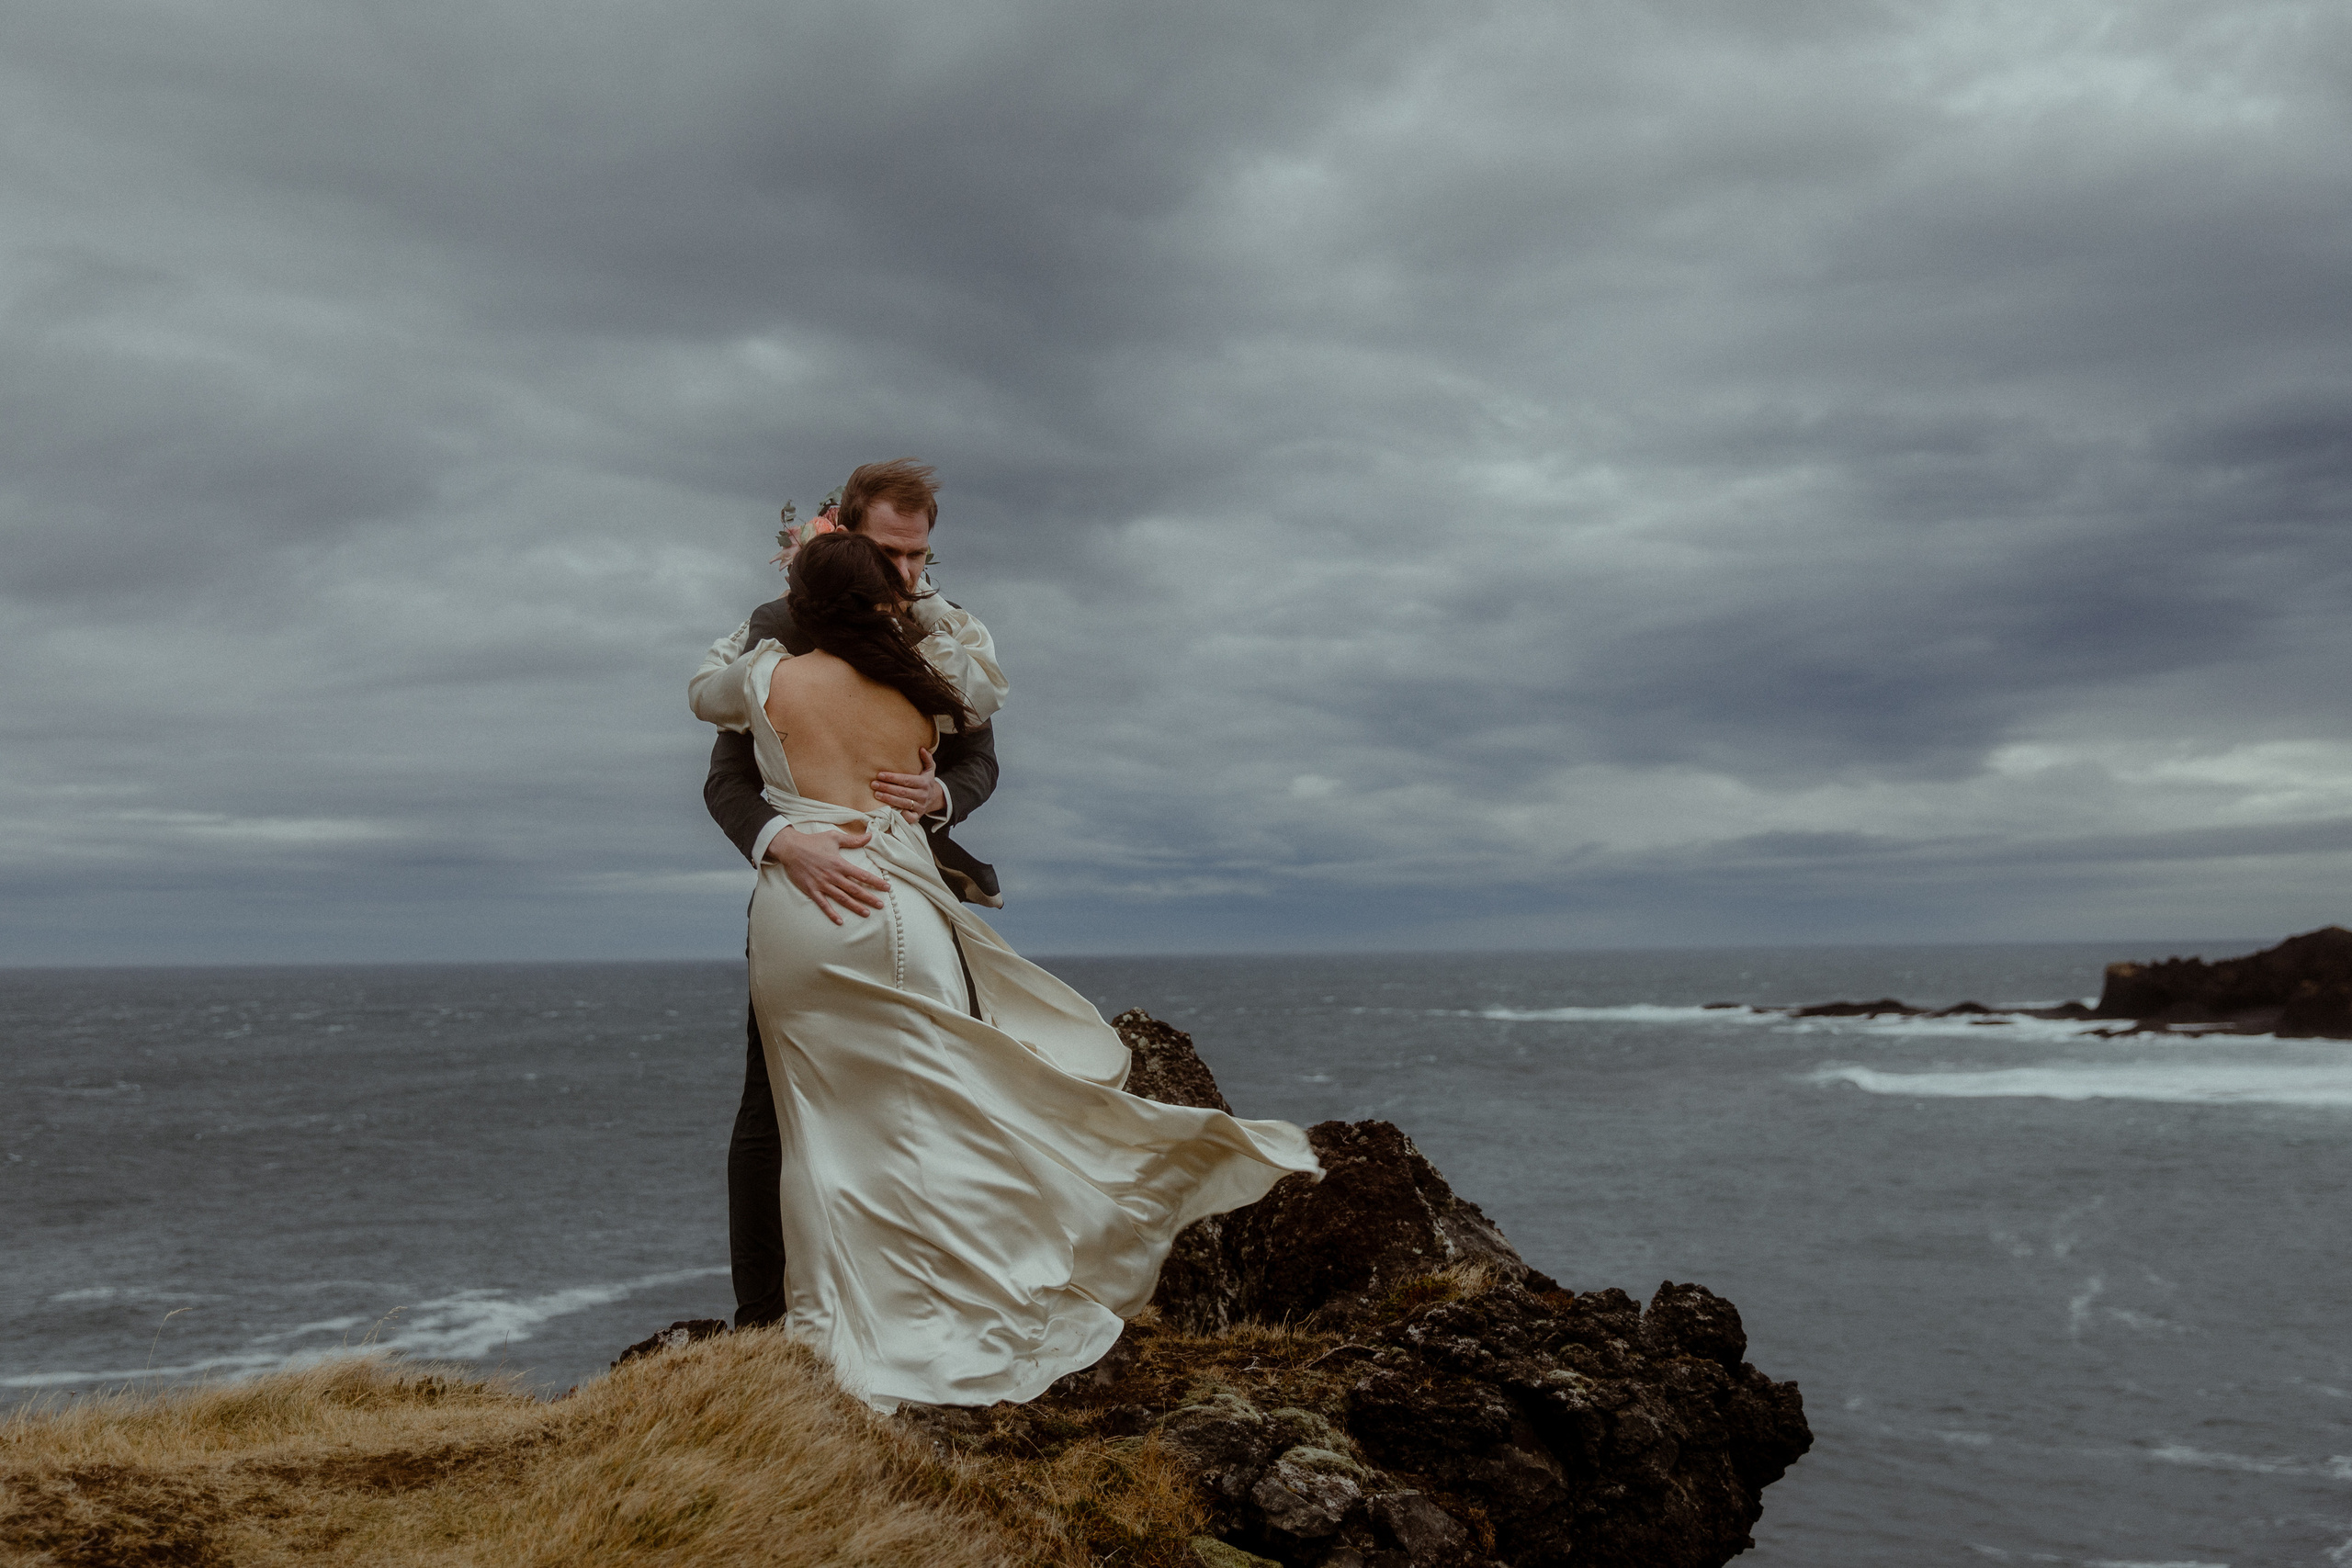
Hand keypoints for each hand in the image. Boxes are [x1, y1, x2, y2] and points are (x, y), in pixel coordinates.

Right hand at [764, 822, 886, 923]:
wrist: (790, 848)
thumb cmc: (812, 841)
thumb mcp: (834, 837)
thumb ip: (853, 840)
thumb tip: (870, 836)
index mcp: (840, 864)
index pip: (862, 875)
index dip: (875, 882)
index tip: (886, 888)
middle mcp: (833, 876)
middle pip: (855, 890)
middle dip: (869, 898)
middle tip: (881, 905)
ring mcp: (822, 885)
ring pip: (842, 898)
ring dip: (855, 907)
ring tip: (866, 913)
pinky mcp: (812, 890)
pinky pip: (823, 904)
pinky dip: (831, 913)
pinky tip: (840, 921)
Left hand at [873, 746, 944, 823]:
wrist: (935, 799)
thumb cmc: (927, 781)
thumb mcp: (930, 769)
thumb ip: (927, 759)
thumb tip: (922, 748)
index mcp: (924, 783)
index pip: (906, 780)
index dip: (893, 778)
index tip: (880, 775)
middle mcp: (923, 795)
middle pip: (902, 792)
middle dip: (886, 788)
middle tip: (874, 784)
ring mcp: (920, 807)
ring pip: (902, 803)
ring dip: (888, 799)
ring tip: (876, 794)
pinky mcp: (917, 816)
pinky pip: (908, 817)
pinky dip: (899, 815)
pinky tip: (888, 810)